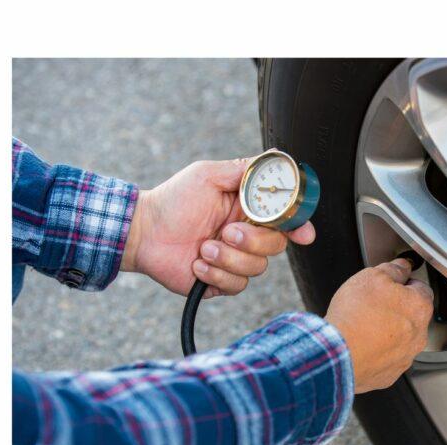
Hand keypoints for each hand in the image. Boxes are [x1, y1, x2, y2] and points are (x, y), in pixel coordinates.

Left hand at [121, 158, 315, 296]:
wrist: (143, 232)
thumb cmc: (173, 200)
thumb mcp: (208, 175)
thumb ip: (243, 170)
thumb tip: (275, 157)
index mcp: (249, 210)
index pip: (284, 219)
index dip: (299, 226)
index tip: (303, 234)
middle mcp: (247, 236)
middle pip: (276, 245)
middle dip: (252, 241)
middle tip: (226, 232)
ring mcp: (235, 260)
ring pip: (256, 267)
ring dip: (227, 258)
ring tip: (203, 248)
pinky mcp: (222, 282)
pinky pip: (236, 285)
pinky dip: (214, 274)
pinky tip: (196, 263)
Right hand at [325, 258, 434, 393]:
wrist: (337, 353)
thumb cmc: (355, 315)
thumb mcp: (372, 276)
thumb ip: (393, 269)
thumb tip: (402, 266)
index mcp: (419, 308)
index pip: (421, 289)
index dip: (404, 284)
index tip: (390, 284)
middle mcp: (418, 335)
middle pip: (411, 317)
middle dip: (395, 310)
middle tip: (372, 305)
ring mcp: (404, 358)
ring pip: (400, 340)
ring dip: (386, 333)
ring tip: (363, 327)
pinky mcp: (388, 375)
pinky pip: (386, 360)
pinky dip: (376, 353)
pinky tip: (361, 345)